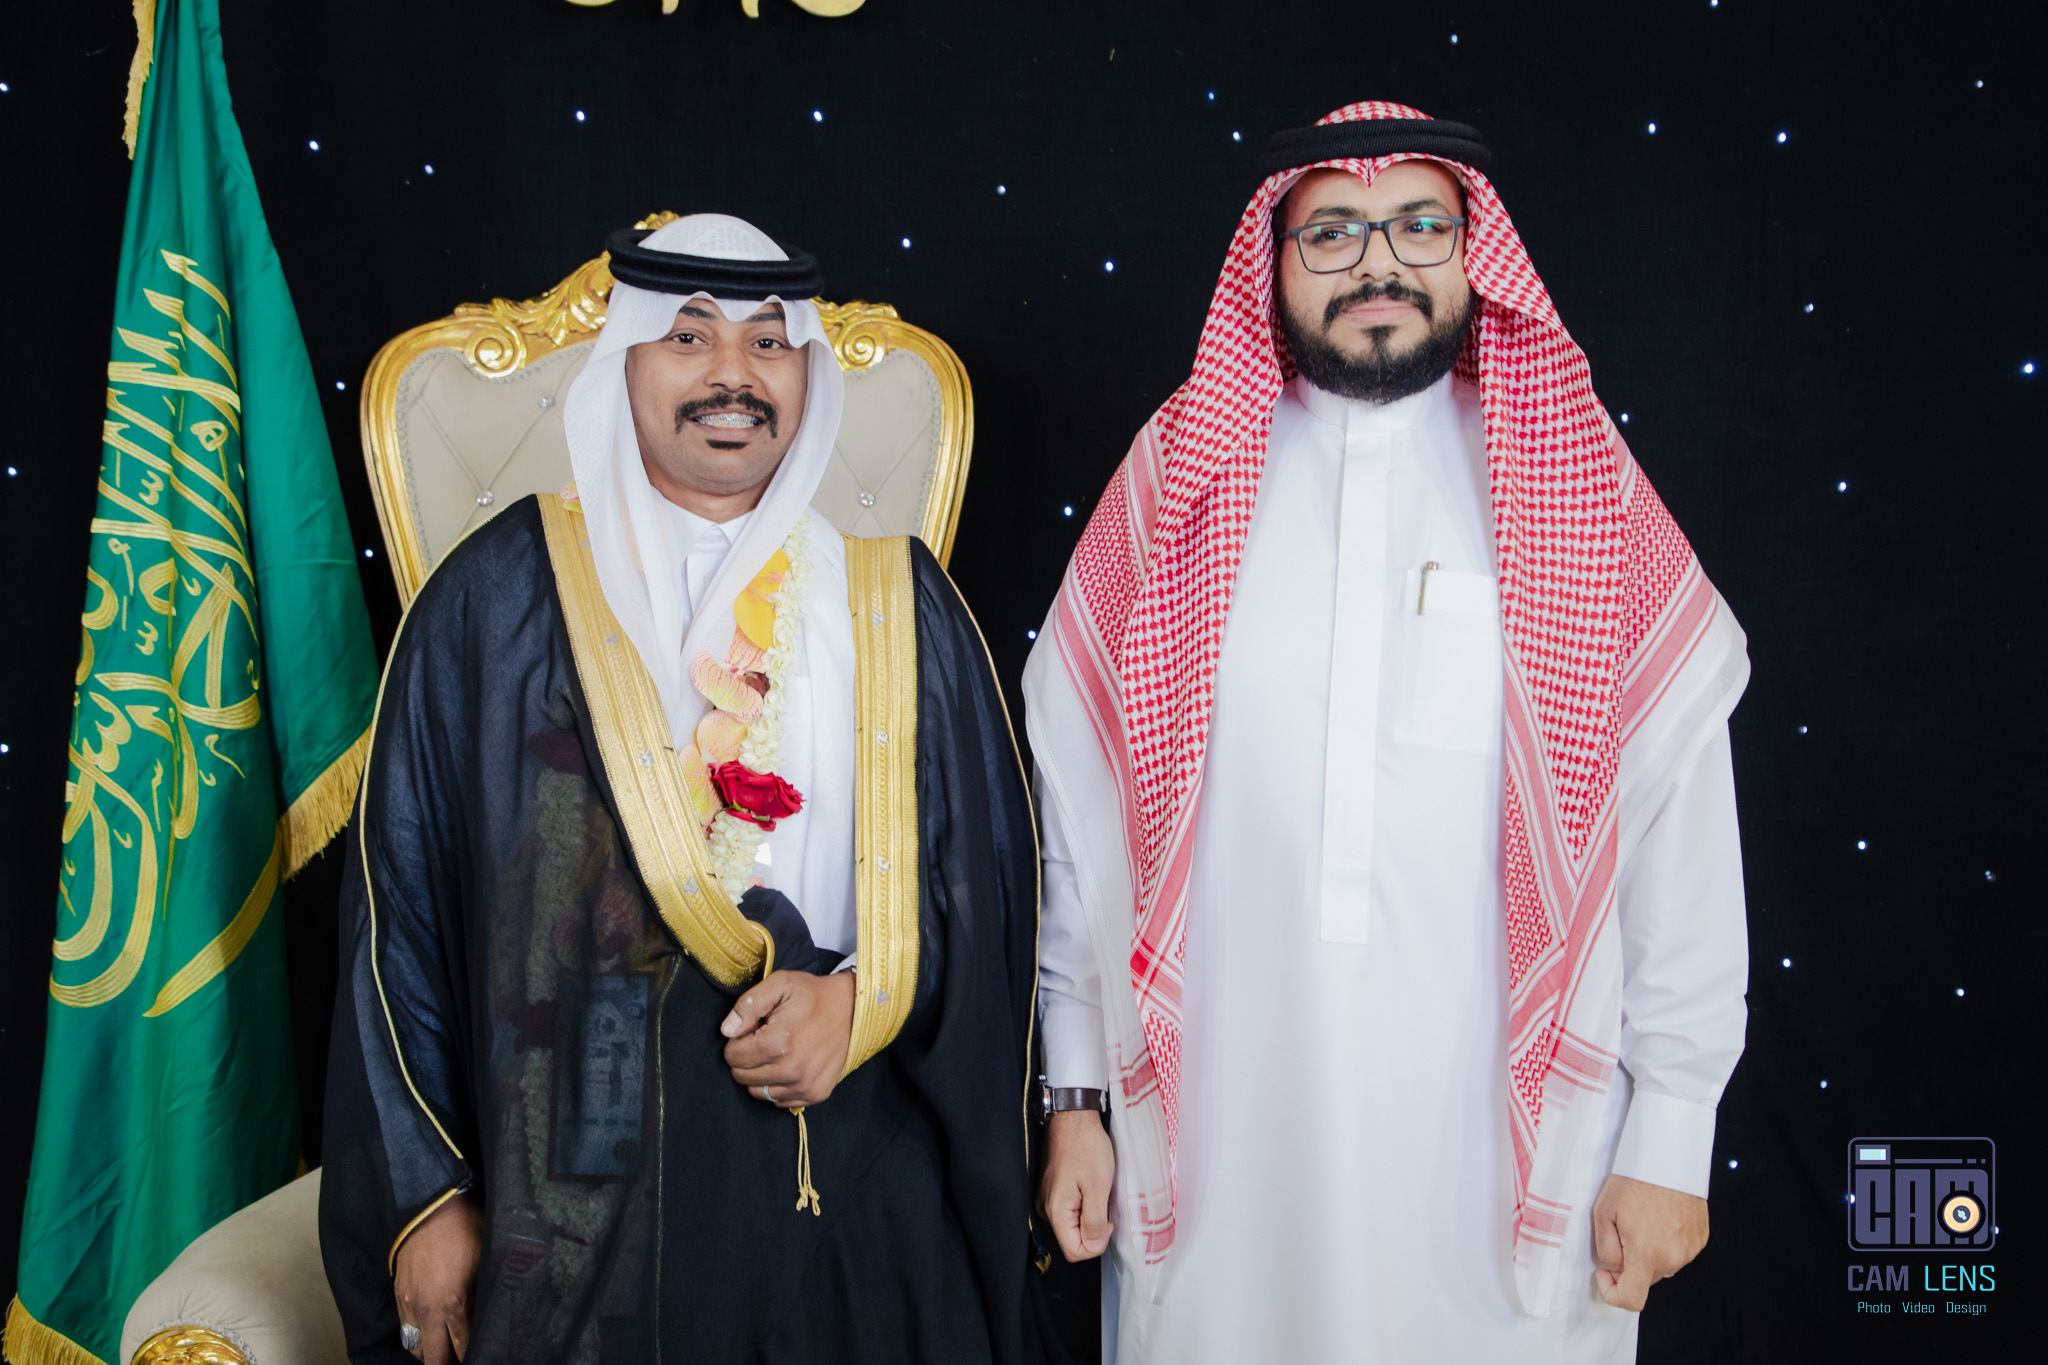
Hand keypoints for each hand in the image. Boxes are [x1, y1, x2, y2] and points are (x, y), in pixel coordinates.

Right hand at [393, 1193, 481, 1362]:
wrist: (429, 1206)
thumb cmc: (465, 1227)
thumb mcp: (487, 1259)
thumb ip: (486, 1292)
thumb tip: (496, 1310)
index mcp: (455, 1304)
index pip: (465, 1348)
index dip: (475, 1356)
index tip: (485, 1354)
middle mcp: (429, 1310)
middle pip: (436, 1359)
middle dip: (450, 1364)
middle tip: (463, 1361)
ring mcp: (410, 1305)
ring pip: (418, 1349)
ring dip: (433, 1354)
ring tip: (448, 1352)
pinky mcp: (400, 1296)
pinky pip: (406, 1330)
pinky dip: (419, 1339)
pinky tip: (431, 1335)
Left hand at [721, 969, 855, 1106]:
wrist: (853, 1009)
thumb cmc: (813, 995)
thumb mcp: (780, 984)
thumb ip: (748, 1005)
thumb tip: (726, 1031)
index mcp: (779, 1043)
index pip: (732, 1056)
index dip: (737, 1040)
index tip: (753, 1029)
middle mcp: (792, 1070)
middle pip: (742, 1077)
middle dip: (746, 1058)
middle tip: (764, 1039)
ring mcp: (805, 1085)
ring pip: (758, 1092)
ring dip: (760, 1074)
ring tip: (777, 1052)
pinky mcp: (816, 1094)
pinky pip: (779, 1101)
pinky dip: (778, 1085)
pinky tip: (790, 1064)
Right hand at [1039, 1109, 1115, 1261]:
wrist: (1073, 1118)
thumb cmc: (1086, 1146)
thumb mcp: (1098, 1186)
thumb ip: (1095, 1221)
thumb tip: (1094, 1246)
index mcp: (1056, 1211)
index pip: (1074, 1252)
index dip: (1096, 1245)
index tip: (1108, 1222)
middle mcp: (1047, 1208)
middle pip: (1072, 1240)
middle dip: (1093, 1230)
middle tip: (1106, 1206)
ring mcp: (1047, 1198)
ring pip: (1071, 1225)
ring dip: (1089, 1217)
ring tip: (1099, 1192)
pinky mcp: (1052, 1189)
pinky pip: (1069, 1210)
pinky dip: (1083, 1206)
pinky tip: (1090, 1188)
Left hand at [1591, 1173, 1708, 1310]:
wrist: (1668, 1157)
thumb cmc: (1633, 1181)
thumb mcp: (1604, 1213)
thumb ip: (1606, 1249)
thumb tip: (1614, 1268)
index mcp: (1647, 1254)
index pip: (1632, 1299)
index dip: (1613, 1293)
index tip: (1605, 1274)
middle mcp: (1673, 1257)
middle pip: (1645, 1279)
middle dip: (1630, 1265)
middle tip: (1621, 1233)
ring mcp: (1690, 1249)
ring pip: (1662, 1265)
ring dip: (1649, 1254)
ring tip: (1642, 1221)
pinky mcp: (1700, 1238)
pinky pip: (1678, 1252)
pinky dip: (1666, 1243)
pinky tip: (1659, 1219)